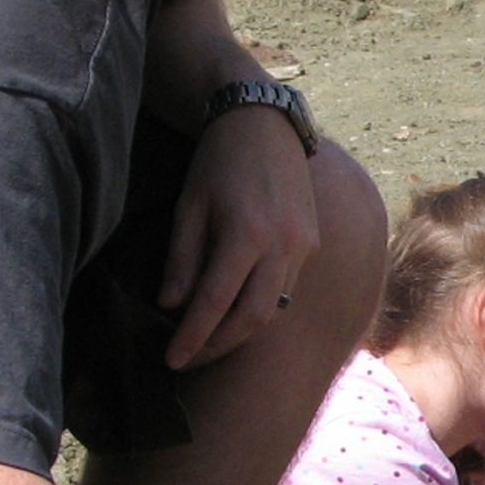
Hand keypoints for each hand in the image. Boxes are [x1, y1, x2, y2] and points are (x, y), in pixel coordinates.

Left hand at [160, 105, 319, 369]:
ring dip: (241, 331)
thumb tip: (172, 307)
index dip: (192, 336)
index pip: (214, 301)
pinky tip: (237, 311)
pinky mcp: (313, 244)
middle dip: (219, 345)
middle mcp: (282, 245)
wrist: (265, 125)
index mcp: (245, 233)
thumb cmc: (218, 162)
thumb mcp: (189, 206)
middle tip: (190, 359)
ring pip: (274, 308)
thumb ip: (181, 259)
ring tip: (210, 340)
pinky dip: (261, 307)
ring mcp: (304, 246)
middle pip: (252, 318)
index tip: (172, 360)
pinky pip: (286, 289)